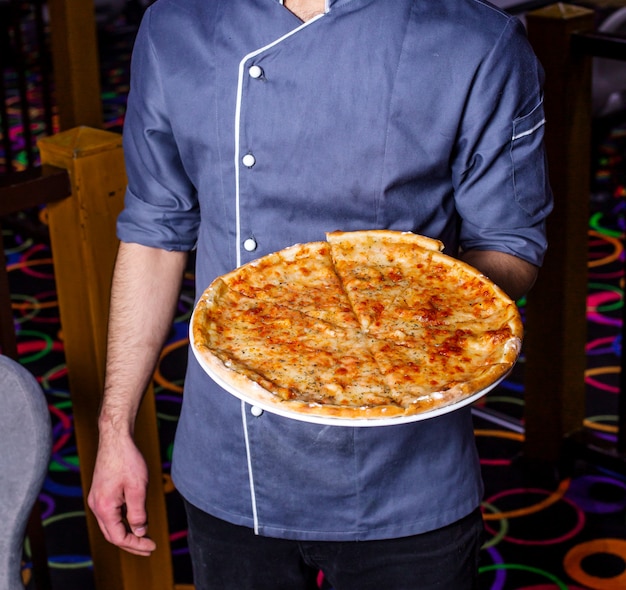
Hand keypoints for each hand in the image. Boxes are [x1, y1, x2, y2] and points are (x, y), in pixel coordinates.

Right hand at [87, 433, 156, 555]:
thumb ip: (138, 513)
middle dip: (131, 543)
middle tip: (149, 548)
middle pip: (112, 534)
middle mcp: (96, 506)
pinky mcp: (101, 492)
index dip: (136, 545)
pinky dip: (123, 520)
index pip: (119, 537)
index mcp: (104, 508)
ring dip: (127, 533)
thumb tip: (140, 532)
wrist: (115, 439)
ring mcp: (97, 499)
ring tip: (144, 537)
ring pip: (111, 524)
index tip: (152, 546)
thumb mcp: (138, 488)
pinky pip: (111, 513)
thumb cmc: (127, 460)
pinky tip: (136, 519)